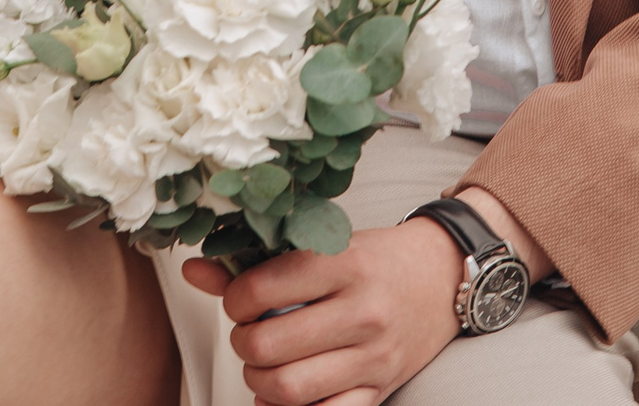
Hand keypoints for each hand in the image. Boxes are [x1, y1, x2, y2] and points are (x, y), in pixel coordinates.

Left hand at [181, 221, 462, 405]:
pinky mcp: (381, 388)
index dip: (234, 299)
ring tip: (265, 364)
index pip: (261, 289)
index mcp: (345, 264)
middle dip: (243, 343)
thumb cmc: (377, 258)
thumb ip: (258, 262)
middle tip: (250, 333)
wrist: (442, 276)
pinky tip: (287, 395)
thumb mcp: (325, 246)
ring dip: (259, 381)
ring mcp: (373, 356)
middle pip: (267, 347)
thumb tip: (195, 271)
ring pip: (287, 389)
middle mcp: (362, 312)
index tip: (239, 298)